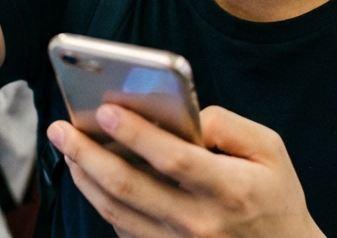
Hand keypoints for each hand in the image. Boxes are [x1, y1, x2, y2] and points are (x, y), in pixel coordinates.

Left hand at [48, 105, 324, 237]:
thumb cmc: (275, 196)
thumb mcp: (271, 150)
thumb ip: (229, 125)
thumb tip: (185, 114)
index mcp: (230, 189)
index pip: (174, 159)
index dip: (137, 134)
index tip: (105, 110)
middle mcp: (200, 222)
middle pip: (130, 188)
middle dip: (89, 155)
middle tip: (61, 129)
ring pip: (117, 212)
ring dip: (85, 178)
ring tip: (67, 148)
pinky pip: (124, 229)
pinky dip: (101, 201)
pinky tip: (89, 176)